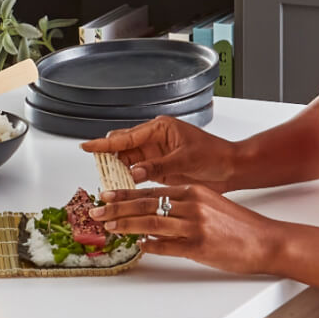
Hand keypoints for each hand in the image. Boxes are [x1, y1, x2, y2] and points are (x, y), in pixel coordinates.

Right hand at [82, 115, 238, 187]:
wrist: (232, 168)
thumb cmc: (215, 155)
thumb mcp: (184, 160)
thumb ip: (157, 166)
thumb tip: (133, 172)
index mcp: (160, 129)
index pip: (126, 136)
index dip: (104, 144)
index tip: (86, 147)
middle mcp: (155, 140)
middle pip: (122, 148)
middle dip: (108, 159)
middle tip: (96, 172)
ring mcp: (156, 156)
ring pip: (127, 162)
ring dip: (118, 172)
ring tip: (106, 184)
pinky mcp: (159, 170)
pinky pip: (137, 174)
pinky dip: (129, 181)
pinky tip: (122, 189)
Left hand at [94, 184, 283, 274]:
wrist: (266, 240)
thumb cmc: (238, 224)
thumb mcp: (210, 203)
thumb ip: (183, 203)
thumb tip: (154, 209)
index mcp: (193, 191)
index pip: (151, 191)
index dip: (125, 194)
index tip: (105, 195)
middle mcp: (192, 205)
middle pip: (146, 205)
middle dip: (116, 207)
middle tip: (95, 211)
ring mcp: (195, 226)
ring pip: (151, 223)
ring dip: (126, 225)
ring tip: (108, 226)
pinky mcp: (199, 247)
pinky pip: (168, 246)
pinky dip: (150, 247)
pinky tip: (138, 247)